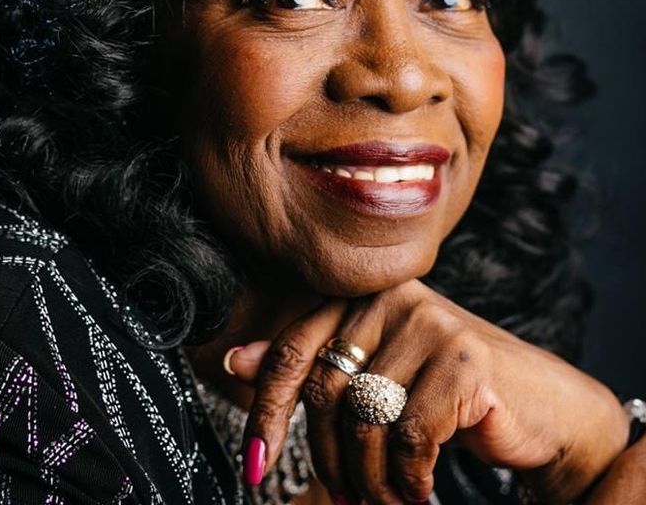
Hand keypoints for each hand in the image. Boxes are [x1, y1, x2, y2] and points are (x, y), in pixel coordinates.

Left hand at [224, 279, 627, 504]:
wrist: (544, 406)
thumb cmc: (445, 391)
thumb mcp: (372, 373)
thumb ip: (309, 363)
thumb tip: (234, 360)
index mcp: (358, 294)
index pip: (293, 353)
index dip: (267, 412)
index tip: (255, 464)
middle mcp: (390, 297)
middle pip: (324, 391)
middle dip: (329, 458)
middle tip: (344, 497)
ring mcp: (430, 324)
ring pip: (364, 418)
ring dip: (368, 477)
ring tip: (381, 501)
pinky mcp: (464, 360)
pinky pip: (409, 436)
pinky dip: (408, 478)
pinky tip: (417, 491)